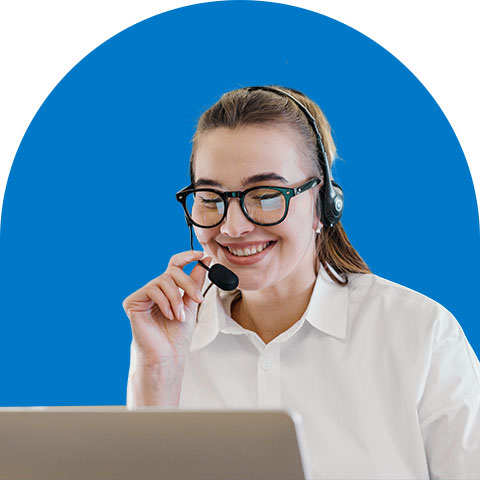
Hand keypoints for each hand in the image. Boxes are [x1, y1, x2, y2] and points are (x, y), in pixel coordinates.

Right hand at [123, 250, 211, 367]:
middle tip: (197, 299)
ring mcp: (143, 295)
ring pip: (164, 280)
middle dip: (188, 284)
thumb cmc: (178, 335)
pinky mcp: (133, 302)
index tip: (201, 255)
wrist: (168, 355)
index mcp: (168, 289)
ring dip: (176, 299)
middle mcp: (154, 289)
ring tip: (178, 317)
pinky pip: (152, 289)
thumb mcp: (192, 303)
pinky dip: (164, 303)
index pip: (175, 265)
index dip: (186, 256)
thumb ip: (196, 281)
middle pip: (172, 272)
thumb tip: (205, 260)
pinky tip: (168, 316)